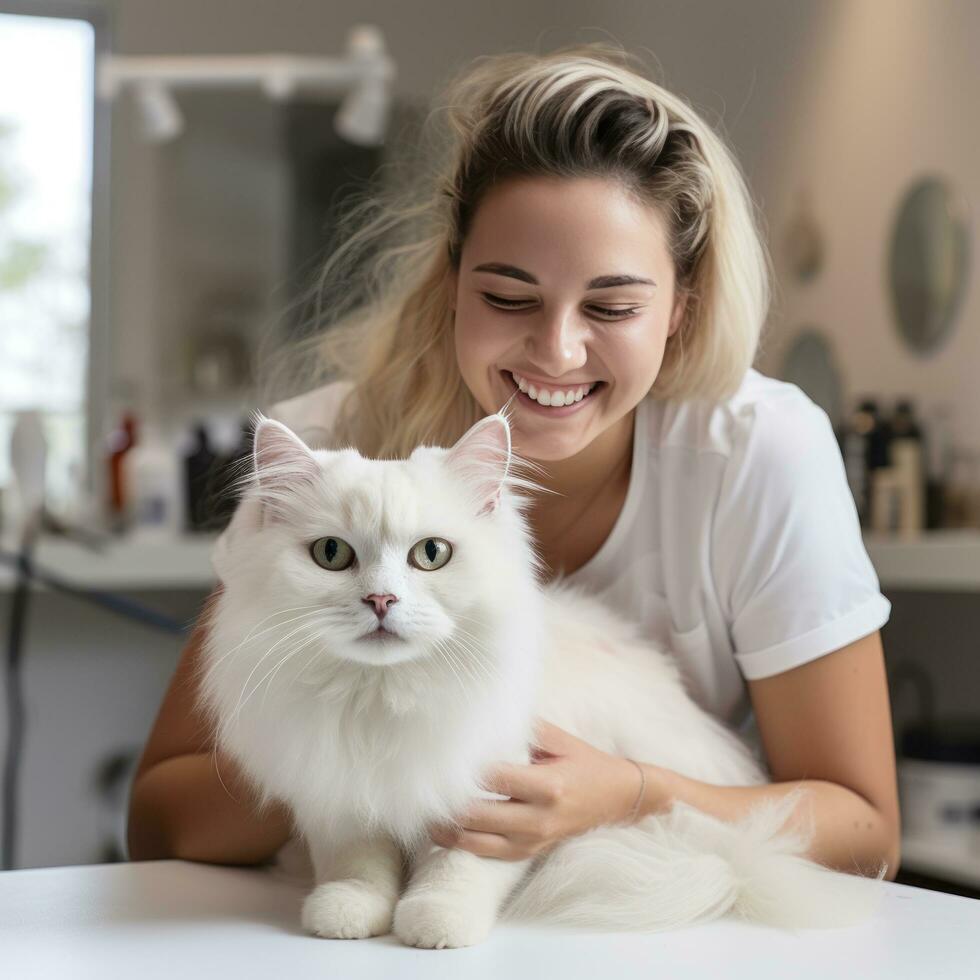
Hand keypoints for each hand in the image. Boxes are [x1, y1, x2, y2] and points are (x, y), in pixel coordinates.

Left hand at [427, 719, 644, 860]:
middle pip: (477, 814)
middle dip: (446, 802)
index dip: (463, 770)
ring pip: (476, 841)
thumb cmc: (585, 763)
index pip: (493, 778)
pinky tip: (443, 829)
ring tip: (424, 811)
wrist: (618, 799)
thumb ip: (523, 727)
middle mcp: (538, 818)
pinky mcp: (528, 853)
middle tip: (421, 786)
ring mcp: (532, 840)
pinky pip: (486, 853)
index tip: (439, 757)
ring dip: (446, 828)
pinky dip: (461, 842)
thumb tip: (486, 712)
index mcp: (547, 785)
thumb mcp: (559, 739)